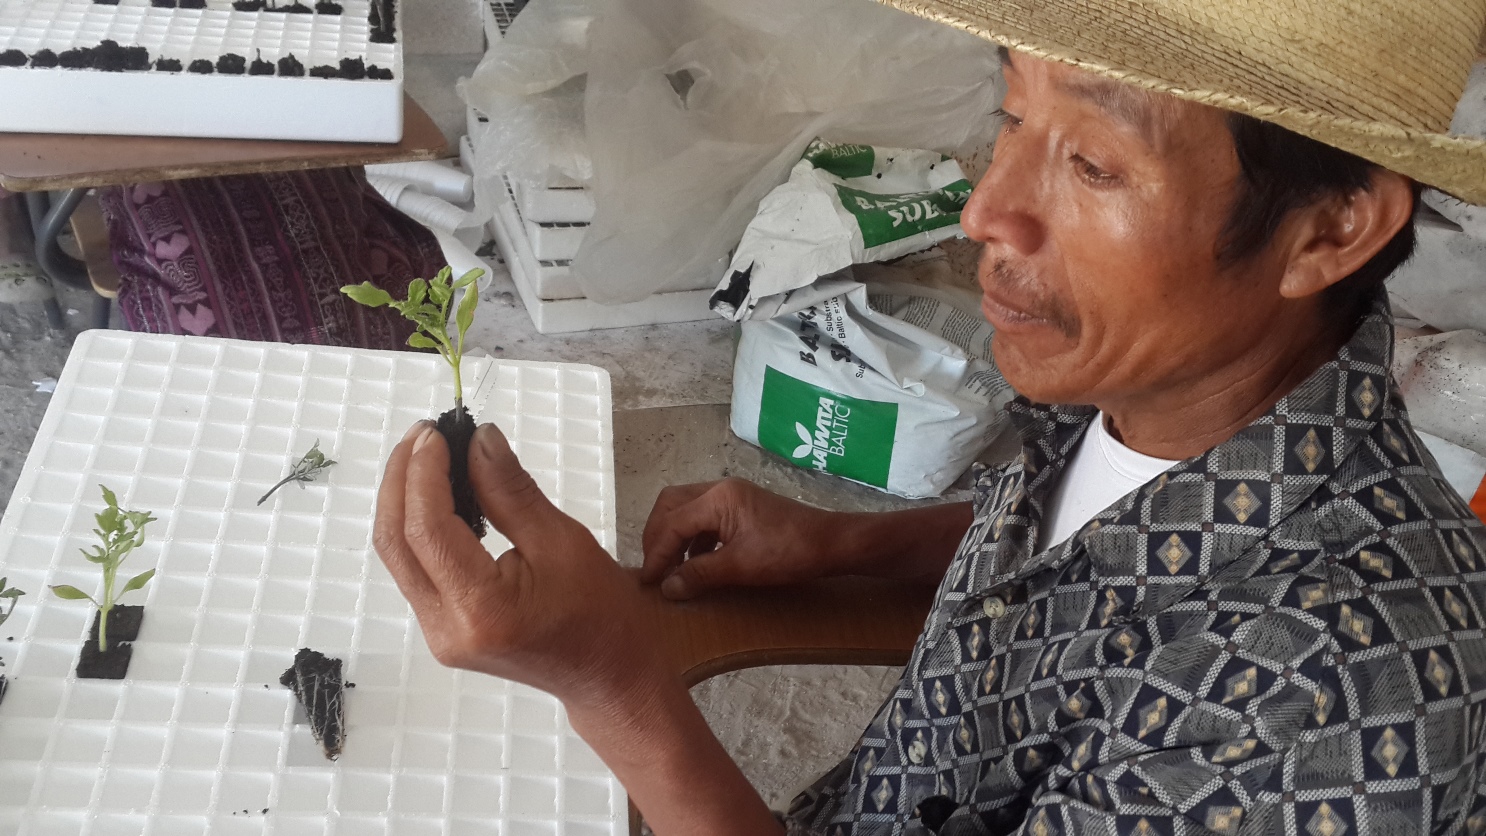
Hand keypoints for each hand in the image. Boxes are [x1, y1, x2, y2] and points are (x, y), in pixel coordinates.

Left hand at [374, 420, 664, 712]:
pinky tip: (436, 492)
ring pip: (398, 556)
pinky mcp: (441, 629)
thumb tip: (478, 439)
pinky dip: (417, 524)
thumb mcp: (564, 540)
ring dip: (403, 499)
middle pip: (396, 543)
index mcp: (482, 610)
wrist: (609, 674)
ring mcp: (438, 634)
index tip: (436, 432)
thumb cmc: (602, 613)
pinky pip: (414, 568)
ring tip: (427, 454)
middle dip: (401, 480)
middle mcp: (447, 629)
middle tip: (423, 434)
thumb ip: (511, 490)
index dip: (423, 474)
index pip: (427, 531)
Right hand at [640, 478, 848, 599]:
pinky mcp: (741, 508)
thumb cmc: (788, 552)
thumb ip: (700, 574)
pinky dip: (692, 539)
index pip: (671, 522)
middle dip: (657, 536)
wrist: (830, 543)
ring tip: (669, 568)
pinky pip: (704, 519)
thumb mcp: (741, 567)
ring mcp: (731, 497)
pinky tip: (695, 563)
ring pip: (686, 510)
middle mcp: (720, 489)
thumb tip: (667, 587)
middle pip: (671, 505)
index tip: (647, 581)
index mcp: (717, 498)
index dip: (655, 552)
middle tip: (653, 568)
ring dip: (673, 537)